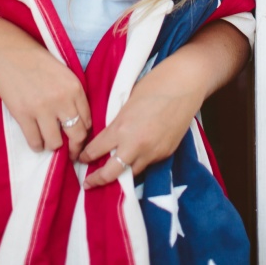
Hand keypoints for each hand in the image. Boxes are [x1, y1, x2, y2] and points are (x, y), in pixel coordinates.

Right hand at [0, 24, 91, 160]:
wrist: (7, 52)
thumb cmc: (35, 60)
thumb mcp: (63, 72)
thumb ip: (72, 94)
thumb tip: (79, 122)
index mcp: (74, 86)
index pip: (88, 121)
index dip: (84, 133)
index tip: (79, 139)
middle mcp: (62, 99)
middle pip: (76, 135)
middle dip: (74, 147)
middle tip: (70, 152)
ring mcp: (42, 108)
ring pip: (55, 143)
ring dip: (52, 145)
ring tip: (48, 140)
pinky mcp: (23, 114)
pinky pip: (35, 142)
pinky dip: (36, 145)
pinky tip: (35, 139)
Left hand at [80, 21, 248, 187]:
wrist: (186, 83)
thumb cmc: (154, 83)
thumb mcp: (127, 101)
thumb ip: (117, 121)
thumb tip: (108, 134)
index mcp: (122, 128)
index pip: (96, 150)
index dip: (85, 156)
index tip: (80, 159)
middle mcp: (136, 145)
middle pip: (111, 173)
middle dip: (97, 180)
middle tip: (87, 182)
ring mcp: (153, 152)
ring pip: (131, 173)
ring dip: (121, 173)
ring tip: (112, 173)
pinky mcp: (166, 153)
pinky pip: (148, 164)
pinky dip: (139, 163)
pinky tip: (135, 158)